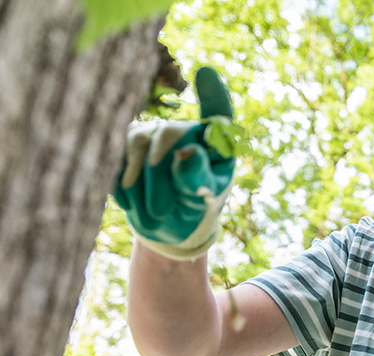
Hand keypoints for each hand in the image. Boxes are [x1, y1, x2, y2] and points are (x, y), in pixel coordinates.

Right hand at [113, 67, 236, 258]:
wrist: (166, 223)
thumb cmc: (194, 208)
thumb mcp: (203, 200)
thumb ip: (199, 178)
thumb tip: (187, 152)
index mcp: (214, 140)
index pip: (219, 113)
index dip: (212, 93)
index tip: (204, 74)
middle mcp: (184, 128)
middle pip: (168, 134)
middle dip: (161, 173)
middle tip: (161, 210)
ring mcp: (153, 131)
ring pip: (136, 139)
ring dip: (139, 179)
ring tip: (150, 212)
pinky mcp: (124, 141)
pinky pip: (113, 150)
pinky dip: (118, 177)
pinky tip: (129, 203)